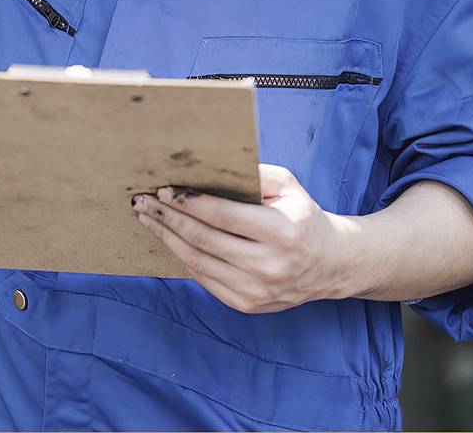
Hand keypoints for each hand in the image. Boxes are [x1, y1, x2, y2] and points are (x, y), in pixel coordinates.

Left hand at [131, 163, 359, 311]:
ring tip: (146, 218)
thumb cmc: (303, 216)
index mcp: (281, 233)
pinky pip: (205, 280)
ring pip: (198, 261)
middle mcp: (269, 266)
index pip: (222, 216)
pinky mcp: (248, 305)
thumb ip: (252, 174)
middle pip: (204, 239)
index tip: (163, 188)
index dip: (188, 202)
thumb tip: (206, 166)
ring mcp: (257, 291)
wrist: (331, 265)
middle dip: (167, 216)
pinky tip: (169, 239)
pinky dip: (182, 258)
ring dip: (167, 237)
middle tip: (142, 200)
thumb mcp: (287, 185)